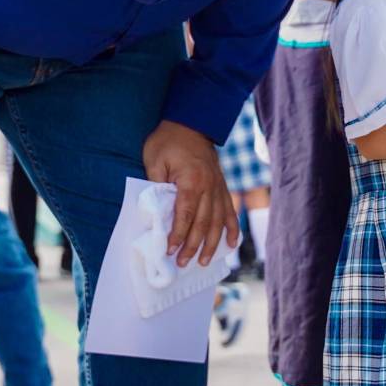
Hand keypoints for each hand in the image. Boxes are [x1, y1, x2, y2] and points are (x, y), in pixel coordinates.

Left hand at [142, 120, 238, 267]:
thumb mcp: (154, 160)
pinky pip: (229, 210)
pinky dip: (231, 228)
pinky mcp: (222, 186)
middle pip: (203, 223)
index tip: (169, 251)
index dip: (177, 235)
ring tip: (204, 262)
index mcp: (191, 180)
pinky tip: (231, 244)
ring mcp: (218, 187)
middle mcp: (209, 186)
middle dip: (193, 246)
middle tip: (183, 263)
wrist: (191, 122)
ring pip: (218, 221)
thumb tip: (155, 211)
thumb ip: (156, 186)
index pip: (185, 215)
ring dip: (212, 244)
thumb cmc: (168, 141)